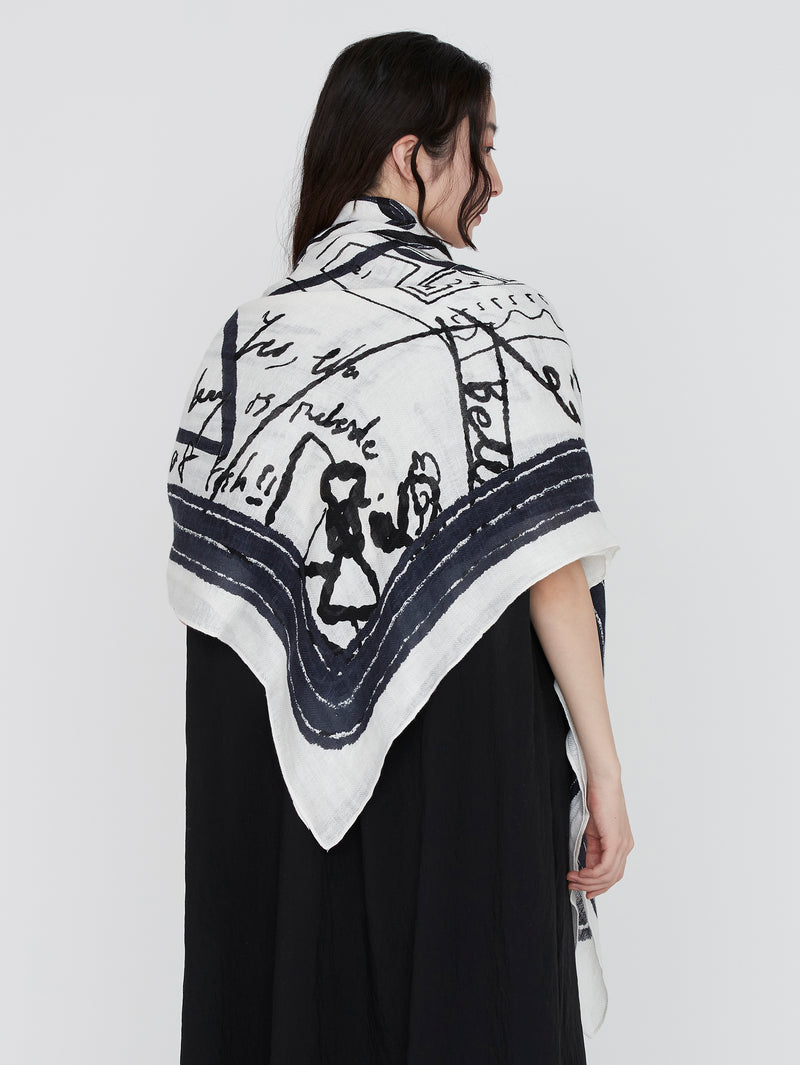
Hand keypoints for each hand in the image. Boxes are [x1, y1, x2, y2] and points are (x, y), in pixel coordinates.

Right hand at [566, 775, 633, 899]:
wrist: (602, 781)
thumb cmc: (598, 799)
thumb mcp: (593, 830)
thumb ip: (593, 848)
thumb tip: (587, 866)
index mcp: (622, 844)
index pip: (613, 873)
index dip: (598, 885)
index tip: (583, 889)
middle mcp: (625, 846)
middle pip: (611, 878)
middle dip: (591, 886)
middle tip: (574, 886)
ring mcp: (622, 845)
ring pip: (608, 876)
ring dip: (588, 881)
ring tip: (572, 879)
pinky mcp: (616, 841)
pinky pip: (605, 867)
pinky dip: (591, 874)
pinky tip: (580, 873)